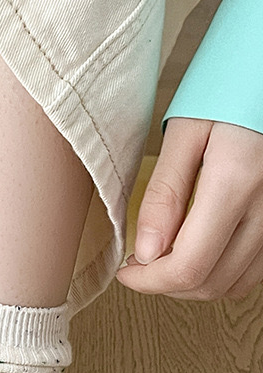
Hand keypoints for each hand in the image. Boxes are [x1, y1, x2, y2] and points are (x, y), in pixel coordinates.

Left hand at [117, 118, 262, 299]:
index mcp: (237, 181)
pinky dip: (221, 272)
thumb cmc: (236, 83)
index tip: (126, 271)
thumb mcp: (187, 130)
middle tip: (141, 264)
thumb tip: (145, 251)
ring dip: (193, 282)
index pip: (188, 266)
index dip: (148, 281)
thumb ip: (164, 194)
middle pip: (210, 283)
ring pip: (234, 284)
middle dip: (166, 284)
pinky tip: (199, 250)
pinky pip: (255, 268)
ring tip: (166, 256)